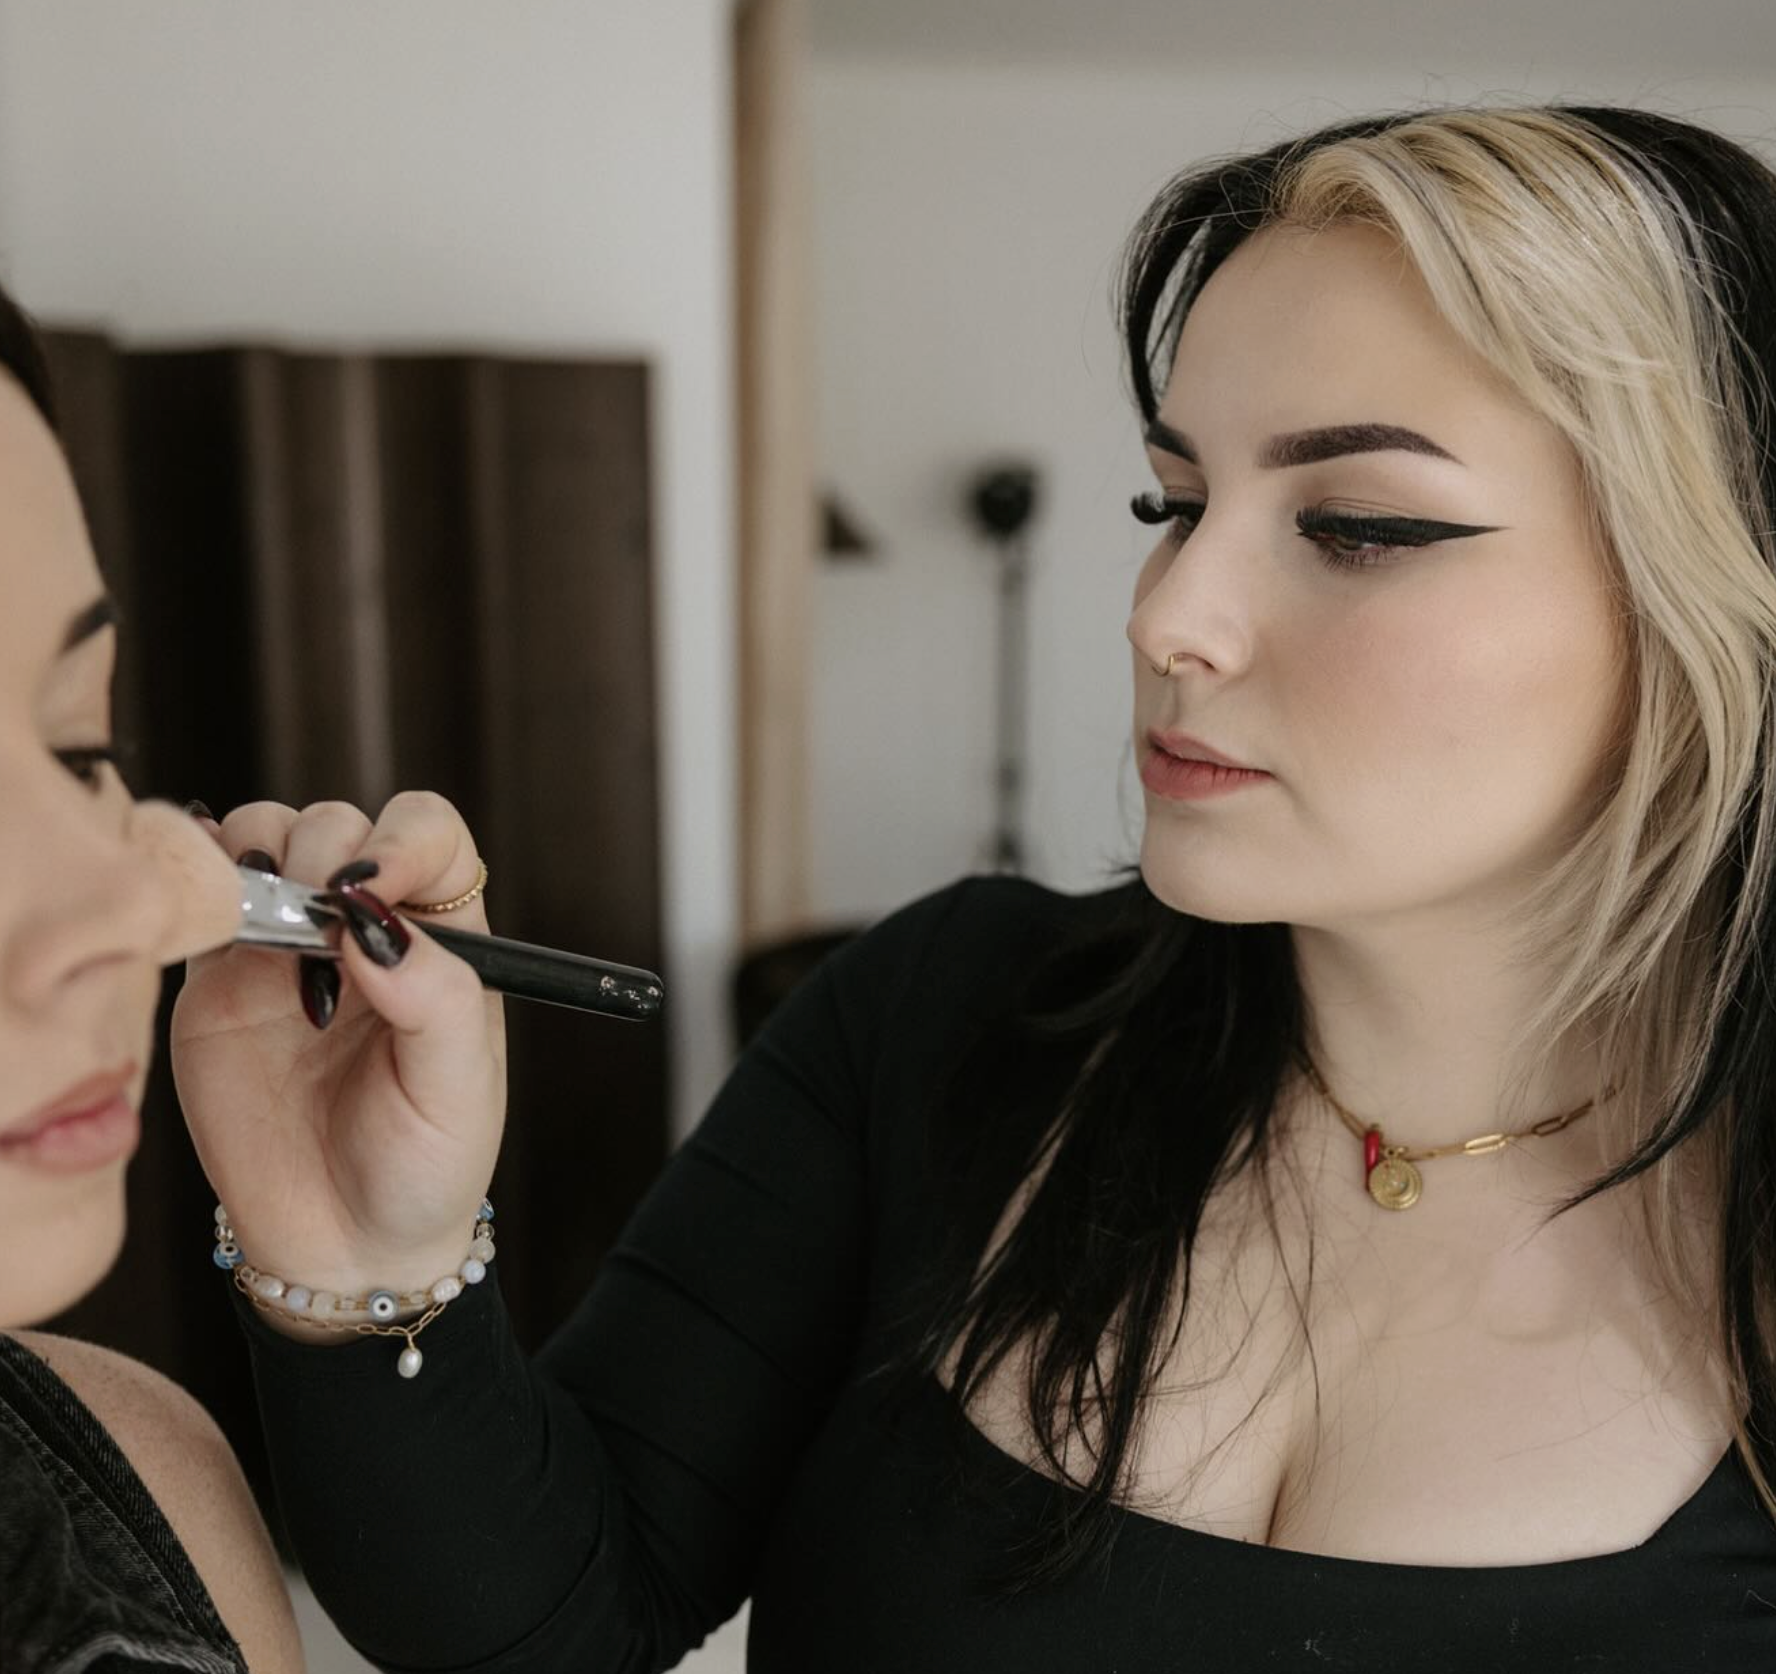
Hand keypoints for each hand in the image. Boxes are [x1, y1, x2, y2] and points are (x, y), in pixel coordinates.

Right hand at [172, 793, 506, 1306]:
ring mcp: (290, 946)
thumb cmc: (425, 1166)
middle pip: (340, 827)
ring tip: (271, 944)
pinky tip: (213, 917)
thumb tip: (375, 923)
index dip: (401, 839)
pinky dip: (200, 883)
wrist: (344, 1245)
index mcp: (443, 940)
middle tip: (318, 941)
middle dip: (324, 859)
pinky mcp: (220, 980)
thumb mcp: (457, 1091)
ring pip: (267, 841)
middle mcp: (368, 929)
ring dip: (262, 862)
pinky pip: (205, 898)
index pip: (430, 835)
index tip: (372, 886)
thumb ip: (436, 999)